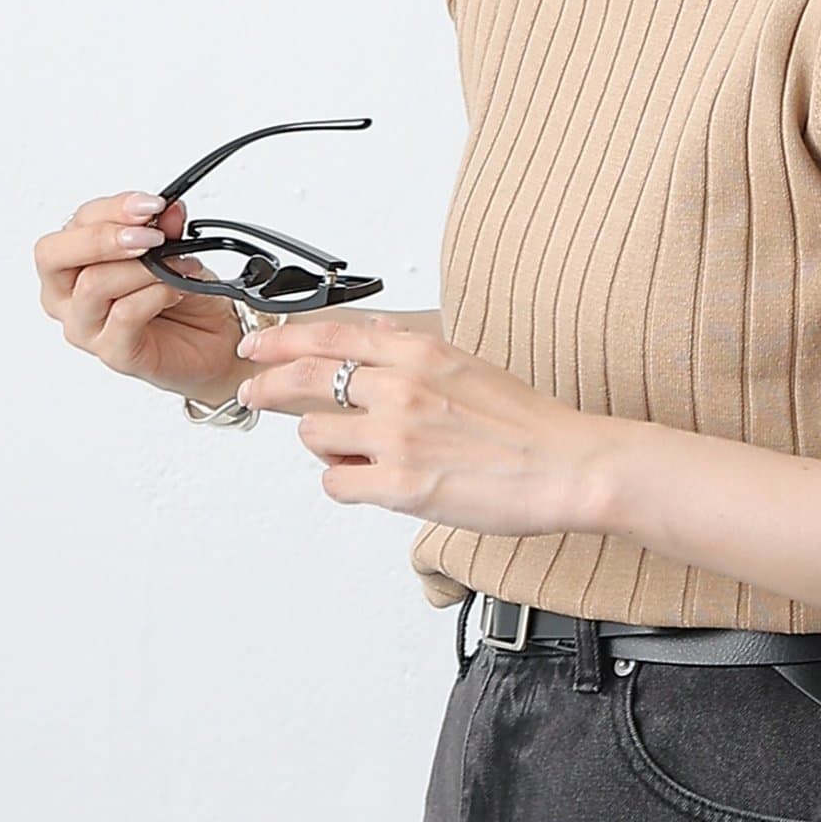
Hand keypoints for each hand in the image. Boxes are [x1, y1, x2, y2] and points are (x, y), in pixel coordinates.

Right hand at [34, 189, 253, 405]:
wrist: (211, 342)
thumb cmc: (180, 297)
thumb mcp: (175, 251)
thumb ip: (166, 229)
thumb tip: (169, 210)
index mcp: (72, 262)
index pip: (73, 225)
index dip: (112, 209)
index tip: (152, 205)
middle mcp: (67, 296)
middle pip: (53, 255)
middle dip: (105, 238)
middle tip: (152, 236)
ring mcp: (85, 327)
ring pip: (93, 284)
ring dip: (143, 268)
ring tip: (178, 265)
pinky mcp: (112, 353)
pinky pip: (124, 315)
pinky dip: (156, 295)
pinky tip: (176, 290)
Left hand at [233, 312, 607, 536]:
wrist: (567, 466)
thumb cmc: (526, 424)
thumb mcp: (467, 364)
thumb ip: (413, 351)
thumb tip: (374, 337)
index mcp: (420, 353)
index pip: (331, 334)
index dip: (282, 340)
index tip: (258, 345)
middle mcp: (402, 388)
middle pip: (305, 377)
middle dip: (267, 385)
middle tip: (253, 393)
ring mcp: (398, 437)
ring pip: (314, 434)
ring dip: (325, 444)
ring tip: (359, 452)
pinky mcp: (401, 487)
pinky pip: (336, 483)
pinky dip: (344, 483)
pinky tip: (371, 481)